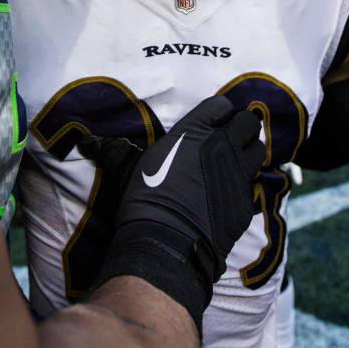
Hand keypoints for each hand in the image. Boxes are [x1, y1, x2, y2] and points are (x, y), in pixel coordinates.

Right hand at [88, 97, 263, 332]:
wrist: (166, 242)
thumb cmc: (144, 199)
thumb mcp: (134, 167)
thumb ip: (126, 150)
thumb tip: (90, 143)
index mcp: (195, 131)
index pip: (220, 105)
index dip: (219, 111)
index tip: (215, 118)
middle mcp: (222, 147)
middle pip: (249, 123)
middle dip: (243, 128)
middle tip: (231, 139)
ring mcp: (238, 175)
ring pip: (258, 151)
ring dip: (249, 153)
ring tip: (236, 163)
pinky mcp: (245, 202)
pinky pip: (252, 186)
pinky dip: (244, 186)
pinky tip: (230, 195)